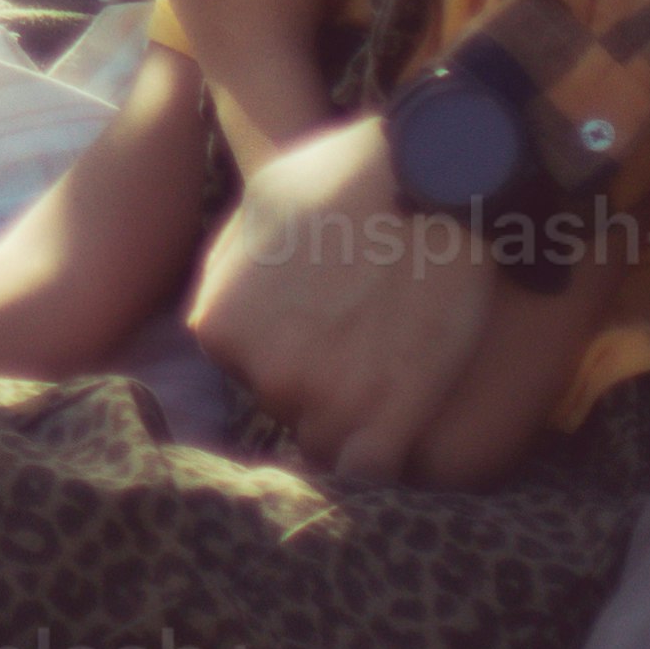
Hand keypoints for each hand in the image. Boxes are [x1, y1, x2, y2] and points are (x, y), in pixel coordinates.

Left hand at [182, 99, 583, 482]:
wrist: (436, 177)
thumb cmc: (347, 176)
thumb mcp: (255, 203)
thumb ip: (225, 269)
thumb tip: (213, 316)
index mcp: (220, 323)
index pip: (241, 366)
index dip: (283, 347)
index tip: (321, 323)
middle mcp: (262, 372)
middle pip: (284, 403)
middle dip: (316, 380)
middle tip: (364, 335)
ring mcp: (325, 402)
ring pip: (326, 440)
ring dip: (353, 418)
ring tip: (393, 362)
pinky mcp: (387, 422)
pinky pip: (370, 472)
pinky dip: (381, 461)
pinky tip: (400, 431)